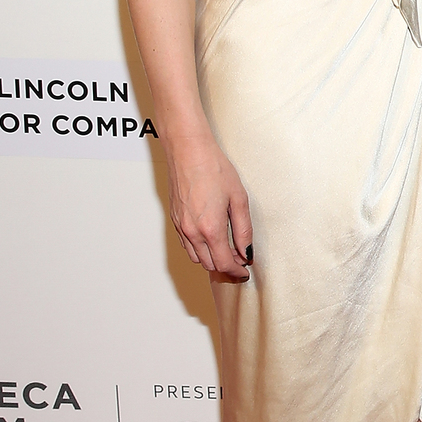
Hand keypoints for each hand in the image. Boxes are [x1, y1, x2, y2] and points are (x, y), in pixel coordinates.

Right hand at [165, 134, 253, 279]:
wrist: (188, 150)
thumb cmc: (215, 168)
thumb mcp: (239, 198)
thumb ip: (243, 229)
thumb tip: (246, 251)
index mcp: (210, 228)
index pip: (224, 263)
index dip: (236, 271)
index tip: (245, 271)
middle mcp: (192, 231)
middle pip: (209, 265)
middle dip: (226, 267)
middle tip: (240, 260)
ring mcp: (180, 226)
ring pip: (196, 257)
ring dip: (212, 259)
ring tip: (227, 251)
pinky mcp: (174, 219)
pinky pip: (187, 245)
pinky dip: (199, 249)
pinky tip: (211, 239)